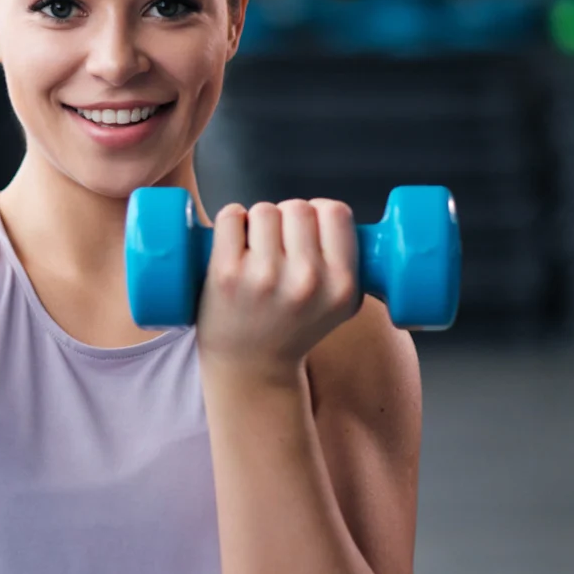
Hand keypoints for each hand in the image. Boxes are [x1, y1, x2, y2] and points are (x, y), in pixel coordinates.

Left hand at [195, 200, 361, 384]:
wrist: (250, 367)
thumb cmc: (292, 326)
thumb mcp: (340, 303)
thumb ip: (346, 261)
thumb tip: (333, 213)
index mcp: (341, 285)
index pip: (336, 212)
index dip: (319, 213)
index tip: (307, 230)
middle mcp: (307, 280)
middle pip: (298, 207)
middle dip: (286, 218)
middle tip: (277, 245)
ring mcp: (264, 277)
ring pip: (264, 210)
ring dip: (257, 222)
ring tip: (255, 250)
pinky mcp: (226, 274)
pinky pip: (231, 216)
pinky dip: (231, 220)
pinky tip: (233, 241)